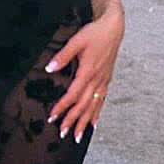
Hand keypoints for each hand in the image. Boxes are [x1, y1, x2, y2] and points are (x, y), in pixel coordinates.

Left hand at [45, 10, 123, 141]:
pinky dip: (97, 113)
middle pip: (83, 105)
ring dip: (85, 122)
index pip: (73, 95)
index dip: (62, 107)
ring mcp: (103, 81)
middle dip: (72, 120)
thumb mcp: (76, 41)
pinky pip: (101, 101)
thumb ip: (63, 56)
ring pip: (93, 106)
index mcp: (88, 72)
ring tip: (77, 136)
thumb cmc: (95, 33)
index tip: (52, 116)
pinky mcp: (106, 80)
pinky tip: (94, 123)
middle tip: (62, 133)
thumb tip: (49, 67)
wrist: (113, 28)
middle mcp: (97, 80)